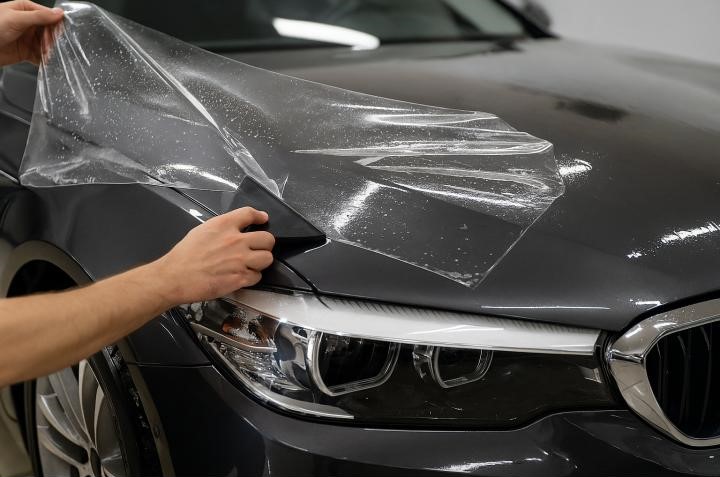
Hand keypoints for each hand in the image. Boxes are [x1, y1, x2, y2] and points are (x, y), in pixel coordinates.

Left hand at [0, 1, 62, 66]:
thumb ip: (39, 16)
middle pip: (48, 30)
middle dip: (51, 38)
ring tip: (45, 54)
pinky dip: (44, 60)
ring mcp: (27, 38)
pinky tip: (44, 61)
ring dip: (48, 50)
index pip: (47, 14)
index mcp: (25, 10)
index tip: (59, 31)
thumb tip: (59, 13)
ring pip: (46, 44)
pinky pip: (40, 56)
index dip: (55, 23)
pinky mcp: (26, 52)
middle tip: (48, 44)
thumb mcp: (16, 18)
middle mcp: (28, 23)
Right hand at [151, 207, 274, 304]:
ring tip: (251, 263)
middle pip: (268, 238)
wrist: (175, 277)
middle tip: (257, 248)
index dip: (260, 216)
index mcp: (224, 225)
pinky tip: (242, 276)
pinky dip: (251, 277)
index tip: (263, 219)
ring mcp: (240, 260)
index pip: (250, 213)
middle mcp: (236, 241)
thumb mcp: (202, 230)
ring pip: (267, 258)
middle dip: (264, 244)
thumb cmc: (184, 255)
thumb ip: (222, 228)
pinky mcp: (240, 278)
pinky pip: (257, 276)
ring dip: (261, 261)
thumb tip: (236, 229)